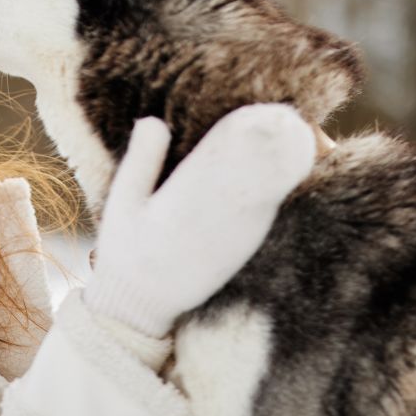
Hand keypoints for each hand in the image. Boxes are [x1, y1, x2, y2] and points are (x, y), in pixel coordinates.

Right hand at [83, 104, 315, 337]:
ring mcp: (239, 236)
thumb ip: (141, 162)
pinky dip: (276, 186)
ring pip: (270, 191)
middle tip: (286, 117)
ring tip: (292, 133)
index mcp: (189, 201)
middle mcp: (222, 218)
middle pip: (260, 171)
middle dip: (275, 143)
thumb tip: (154, 120)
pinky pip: (268, 210)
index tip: (262, 112)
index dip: (249, 133)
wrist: (142, 304)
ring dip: (281, 163)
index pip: (228, 159)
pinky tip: (282, 167)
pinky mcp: (246, 248)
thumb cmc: (127, 251)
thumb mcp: (123, 203)